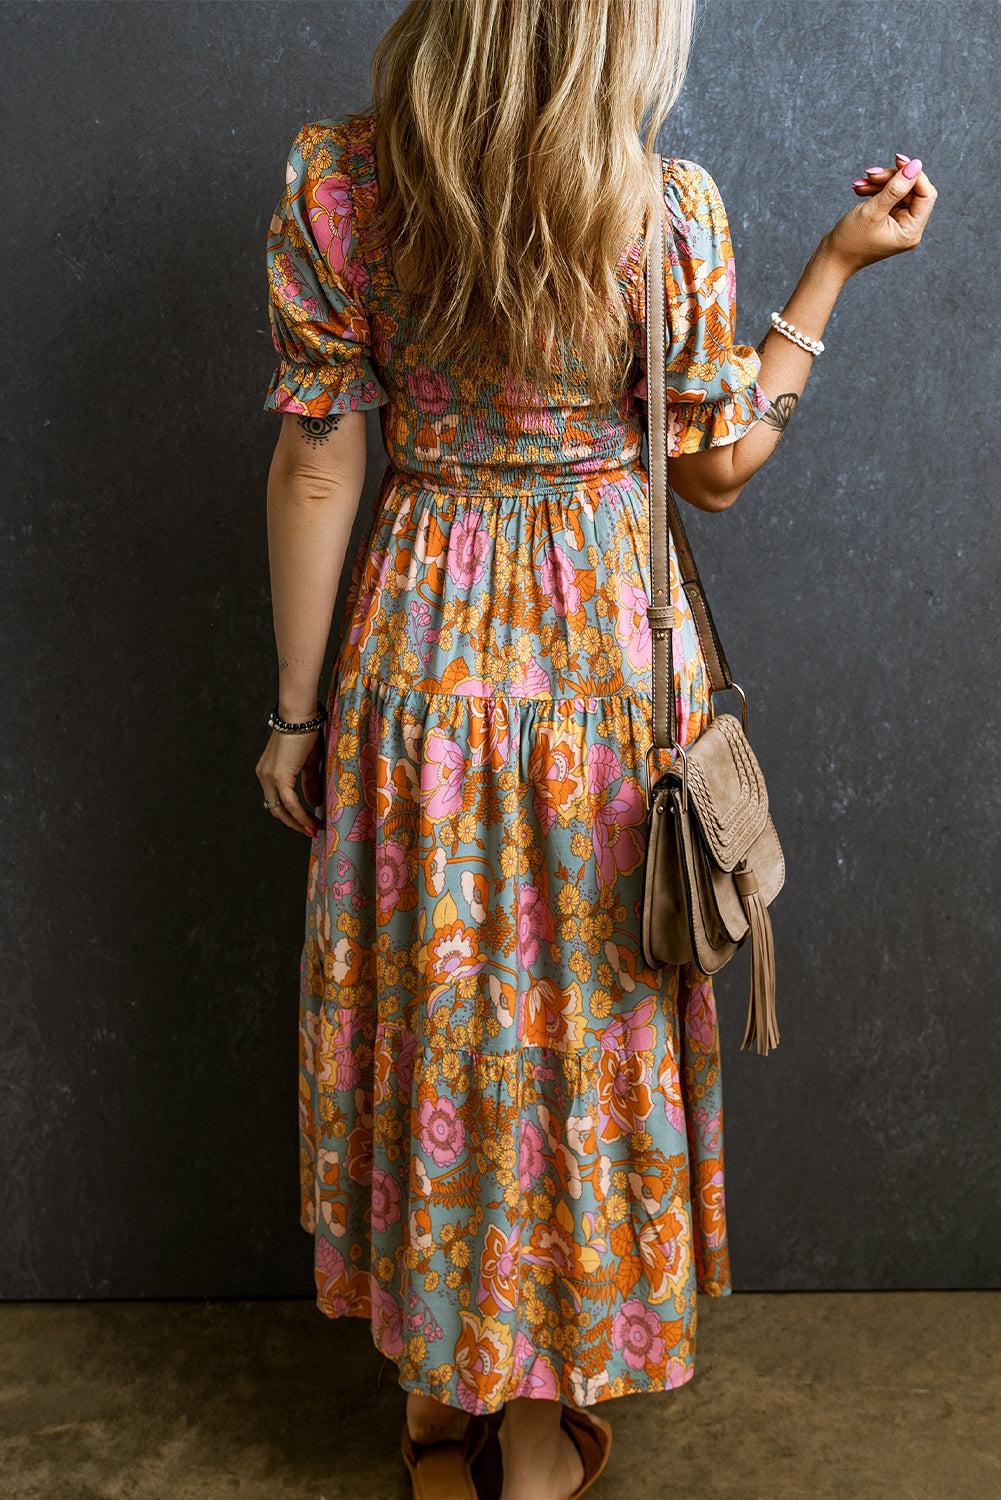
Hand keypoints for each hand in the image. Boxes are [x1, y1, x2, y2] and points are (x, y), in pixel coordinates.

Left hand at [255, 725, 324, 836]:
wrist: (300, 717)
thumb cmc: (306, 733)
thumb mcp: (308, 762)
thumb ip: (309, 783)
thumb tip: (313, 803)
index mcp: (267, 771)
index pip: (275, 800)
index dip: (290, 814)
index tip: (306, 822)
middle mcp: (264, 776)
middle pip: (275, 809)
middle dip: (293, 822)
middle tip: (310, 830)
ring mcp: (269, 777)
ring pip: (280, 810)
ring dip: (298, 822)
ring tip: (314, 829)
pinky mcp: (279, 777)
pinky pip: (290, 803)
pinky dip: (301, 815)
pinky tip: (312, 821)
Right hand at [822, 152, 937, 278]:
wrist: (830, 258)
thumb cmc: (850, 241)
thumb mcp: (873, 211)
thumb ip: (896, 187)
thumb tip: (916, 165)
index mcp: (911, 231)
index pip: (926, 194)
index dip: (914, 175)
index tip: (898, 160)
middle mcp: (908, 228)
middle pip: (911, 190)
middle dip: (891, 179)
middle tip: (871, 174)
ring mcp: (898, 225)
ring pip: (898, 191)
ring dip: (879, 183)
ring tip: (860, 184)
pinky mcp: (887, 221)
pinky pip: (888, 197)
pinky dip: (875, 190)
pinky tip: (860, 189)